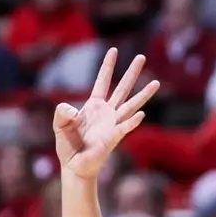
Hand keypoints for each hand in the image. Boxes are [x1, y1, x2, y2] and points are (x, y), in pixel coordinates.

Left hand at [52, 48, 158, 180]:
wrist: (74, 166)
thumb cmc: (68, 145)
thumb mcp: (59, 124)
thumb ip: (61, 112)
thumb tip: (73, 111)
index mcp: (94, 106)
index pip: (102, 81)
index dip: (107, 66)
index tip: (113, 50)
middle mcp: (107, 112)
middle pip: (122, 88)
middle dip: (131, 73)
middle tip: (142, 57)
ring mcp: (112, 124)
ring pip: (131, 105)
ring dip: (143, 95)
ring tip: (156, 82)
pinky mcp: (113, 138)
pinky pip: (124, 128)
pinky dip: (132, 122)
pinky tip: (140, 114)